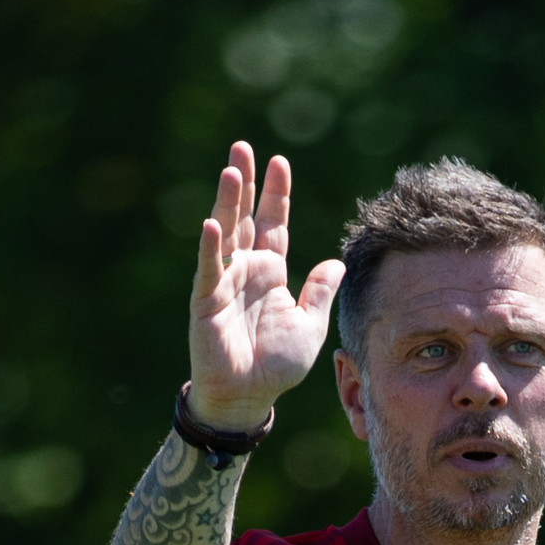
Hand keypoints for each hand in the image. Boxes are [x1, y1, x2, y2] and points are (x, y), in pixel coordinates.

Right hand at [185, 142, 343, 429]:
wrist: (248, 397)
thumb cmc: (275, 365)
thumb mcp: (309, 326)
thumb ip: (321, 293)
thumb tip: (337, 261)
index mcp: (270, 271)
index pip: (273, 223)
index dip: (275, 193)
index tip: (278, 161)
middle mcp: (246, 270)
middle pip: (245, 217)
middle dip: (245, 183)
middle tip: (243, 147)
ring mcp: (224, 282)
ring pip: (225, 234)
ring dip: (227, 203)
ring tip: (231, 171)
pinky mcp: (207, 301)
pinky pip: (209, 270)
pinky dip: (210, 248)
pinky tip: (212, 223)